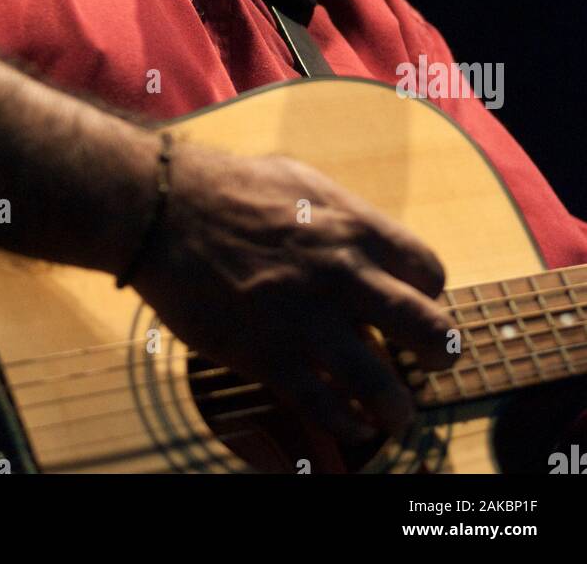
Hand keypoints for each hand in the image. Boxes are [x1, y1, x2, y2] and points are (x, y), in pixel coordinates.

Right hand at [131, 141, 451, 452]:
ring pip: (385, 387)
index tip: (414, 306)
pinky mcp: (269, 356)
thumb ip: (343, 215)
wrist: (165, 208)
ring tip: (395, 414)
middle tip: (431, 365)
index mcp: (356, 228)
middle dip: (440, 355)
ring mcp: (309, 321)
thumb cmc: (230, 187)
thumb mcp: (303, 182)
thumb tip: (367, 239)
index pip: (430, 273)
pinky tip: (349, 423)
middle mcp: (345, 276)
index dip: (429, 296)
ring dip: (398, 408)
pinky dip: (346, 424)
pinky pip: (326, 409)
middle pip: (431, 332)